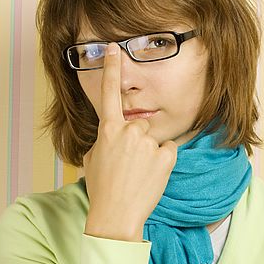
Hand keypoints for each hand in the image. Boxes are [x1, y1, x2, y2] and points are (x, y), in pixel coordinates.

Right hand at [82, 43, 177, 241]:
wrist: (116, 215)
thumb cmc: (102, 189)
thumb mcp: (95, 159)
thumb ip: (106, 140)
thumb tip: (115, 135)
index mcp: (108, 130)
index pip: (109, 93)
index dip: (111, 68)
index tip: (114, 48)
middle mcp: (128, 131)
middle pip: (140, 125)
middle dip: (137, 142)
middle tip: (128, 166)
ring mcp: (148, 143)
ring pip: (154, 139)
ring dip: (150, 153)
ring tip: (139, 174)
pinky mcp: (166, 155)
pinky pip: (168, 150)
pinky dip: (163, 162)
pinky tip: (152, 176)